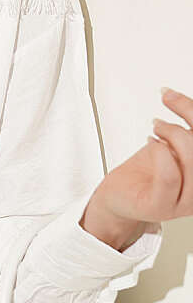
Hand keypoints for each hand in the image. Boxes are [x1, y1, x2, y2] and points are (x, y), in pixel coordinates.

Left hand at [88, 88, 192, 231]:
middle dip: (181, 123)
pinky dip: (159, 152)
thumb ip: (187, 132)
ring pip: (191, 158)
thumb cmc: (147, 171)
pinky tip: (152, 143)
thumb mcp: (175, 144)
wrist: (118, 196)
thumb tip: (185, 102)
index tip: (171, 95)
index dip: (191, 110)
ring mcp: (185, 204)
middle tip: (159, 122)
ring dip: (170, 134)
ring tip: (156, 129)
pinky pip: (169, 176)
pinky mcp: (162, 208)